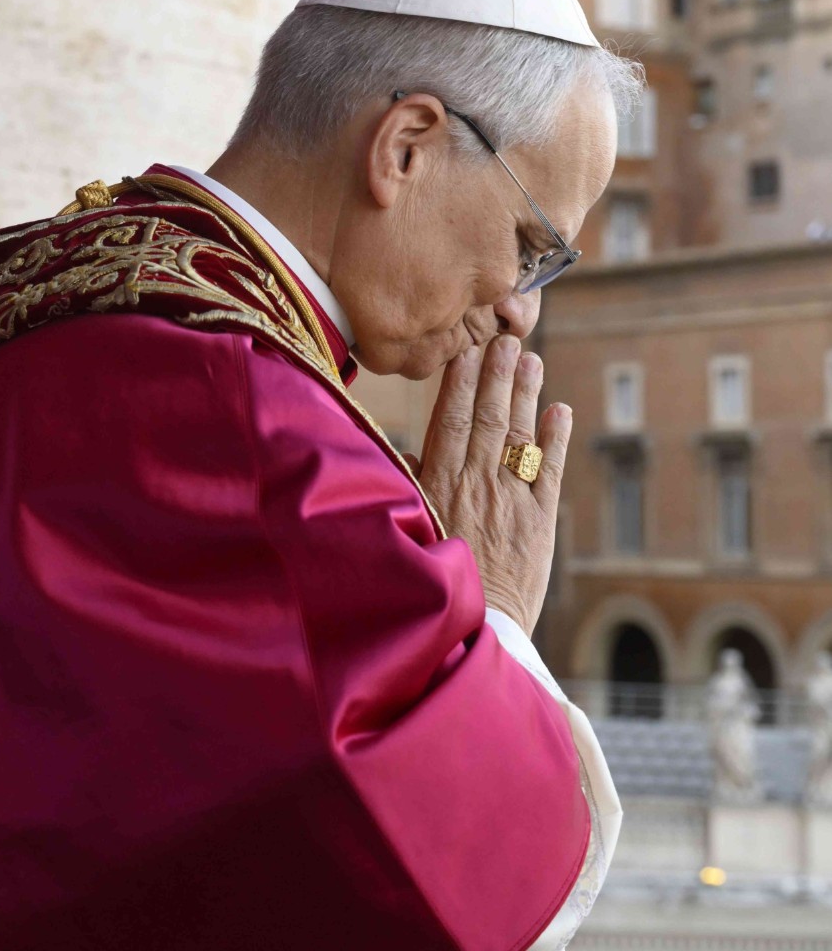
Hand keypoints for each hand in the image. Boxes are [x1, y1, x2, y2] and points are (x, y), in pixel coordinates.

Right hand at [412, 335, 572, 637]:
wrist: (474, 630)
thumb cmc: (431, 581)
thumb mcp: (411, 528)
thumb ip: (412, 487)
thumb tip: (408, 452)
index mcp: (441, 485)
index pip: (452, 421)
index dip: (462, 383)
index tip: (468, 350)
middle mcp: (478, 485)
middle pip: (490, 419)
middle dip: (498, 375)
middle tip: (506, 338)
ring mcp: (513, 501)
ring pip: (521, 436)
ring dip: (527, 395)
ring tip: (532, 361)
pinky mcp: (541, 523)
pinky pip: (549, 472)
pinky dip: (556, 440)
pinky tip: (560, 412)